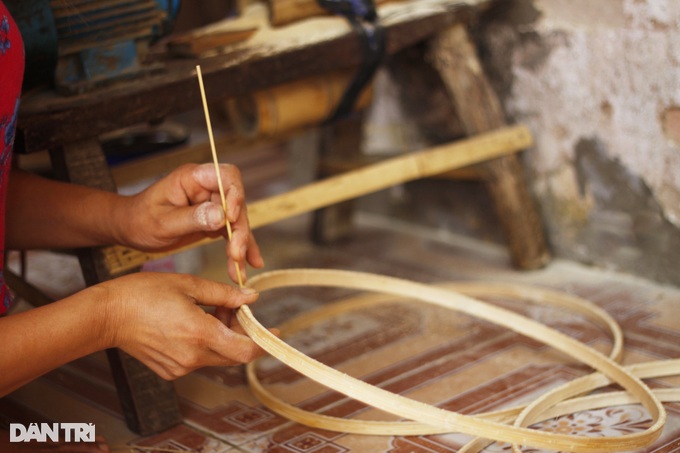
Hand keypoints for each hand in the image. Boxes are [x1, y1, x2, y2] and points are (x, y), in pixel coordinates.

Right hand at [99, 272, 267, 379]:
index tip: (276, 331)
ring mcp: (180, 367)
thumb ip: (224, 294)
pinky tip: (194, 322)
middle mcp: (192, 357)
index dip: (264, 341)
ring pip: (217, 356)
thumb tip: (251, 298)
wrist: (107, 315)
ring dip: (223, 336)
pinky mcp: (170, 371)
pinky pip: (199, 359)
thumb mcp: (188, 285)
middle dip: (241, 332)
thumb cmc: (144, 293)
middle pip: (234, 353)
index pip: (245, 350)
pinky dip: (206, 343)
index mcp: (200, 334)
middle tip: (233, 309)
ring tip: (210, 309)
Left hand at [117, 163, 263, 281]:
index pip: (227, 175)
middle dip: (239, 230)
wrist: (129, 229)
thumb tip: (221, 216)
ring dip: (242, 245)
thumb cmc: (139, 219)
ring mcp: (212, 205)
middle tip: (236, 254)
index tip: (230, 218)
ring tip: (241, 269)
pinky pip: (232, 233)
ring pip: (237, 222)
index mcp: (193, 178)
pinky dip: (240, 249)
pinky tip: (250, 263)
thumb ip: (192, 218)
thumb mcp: (162, 222)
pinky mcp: (214, 221)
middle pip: (236, 204)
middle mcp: (207, 189)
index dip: (235, 194)